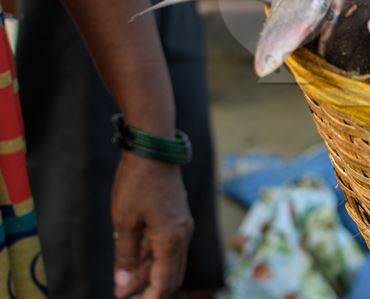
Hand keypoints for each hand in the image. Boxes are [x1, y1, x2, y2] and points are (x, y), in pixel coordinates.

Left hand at [111, 152, 192, 297]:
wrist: (154, 151)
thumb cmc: (137, 184)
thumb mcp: (124, 221)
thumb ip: (126, 255)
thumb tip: (122, 284)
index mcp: (170, 240)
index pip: (164, 282)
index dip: (150, 298)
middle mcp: (181, 235)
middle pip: (170, 274)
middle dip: (149, 289)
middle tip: (122, 295)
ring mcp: (181, 225)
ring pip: (168, 260)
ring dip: (148, 273)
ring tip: (122, 282)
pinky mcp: (176, 216)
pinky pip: (167, 245)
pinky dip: (152, 256)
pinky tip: (134, 259)